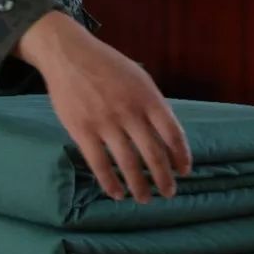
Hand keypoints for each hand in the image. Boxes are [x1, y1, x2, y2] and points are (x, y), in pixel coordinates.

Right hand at [15, 11, 191, 203]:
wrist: (69, 54)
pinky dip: (110, 183)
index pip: (172, 133)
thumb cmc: (107, 65)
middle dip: (164, 178)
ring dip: (139, 186)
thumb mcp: (138, 77)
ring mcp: (105, 122)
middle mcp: (130, 112)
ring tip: (144, 198)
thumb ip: (152, 104)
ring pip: (128, 163)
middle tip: (169, 193)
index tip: (184, 171)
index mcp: (148, 97)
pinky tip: (117, 193)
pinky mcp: (82, 130)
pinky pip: (99, 164)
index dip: (181, 155)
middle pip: (153, 153)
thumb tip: (167, 135)